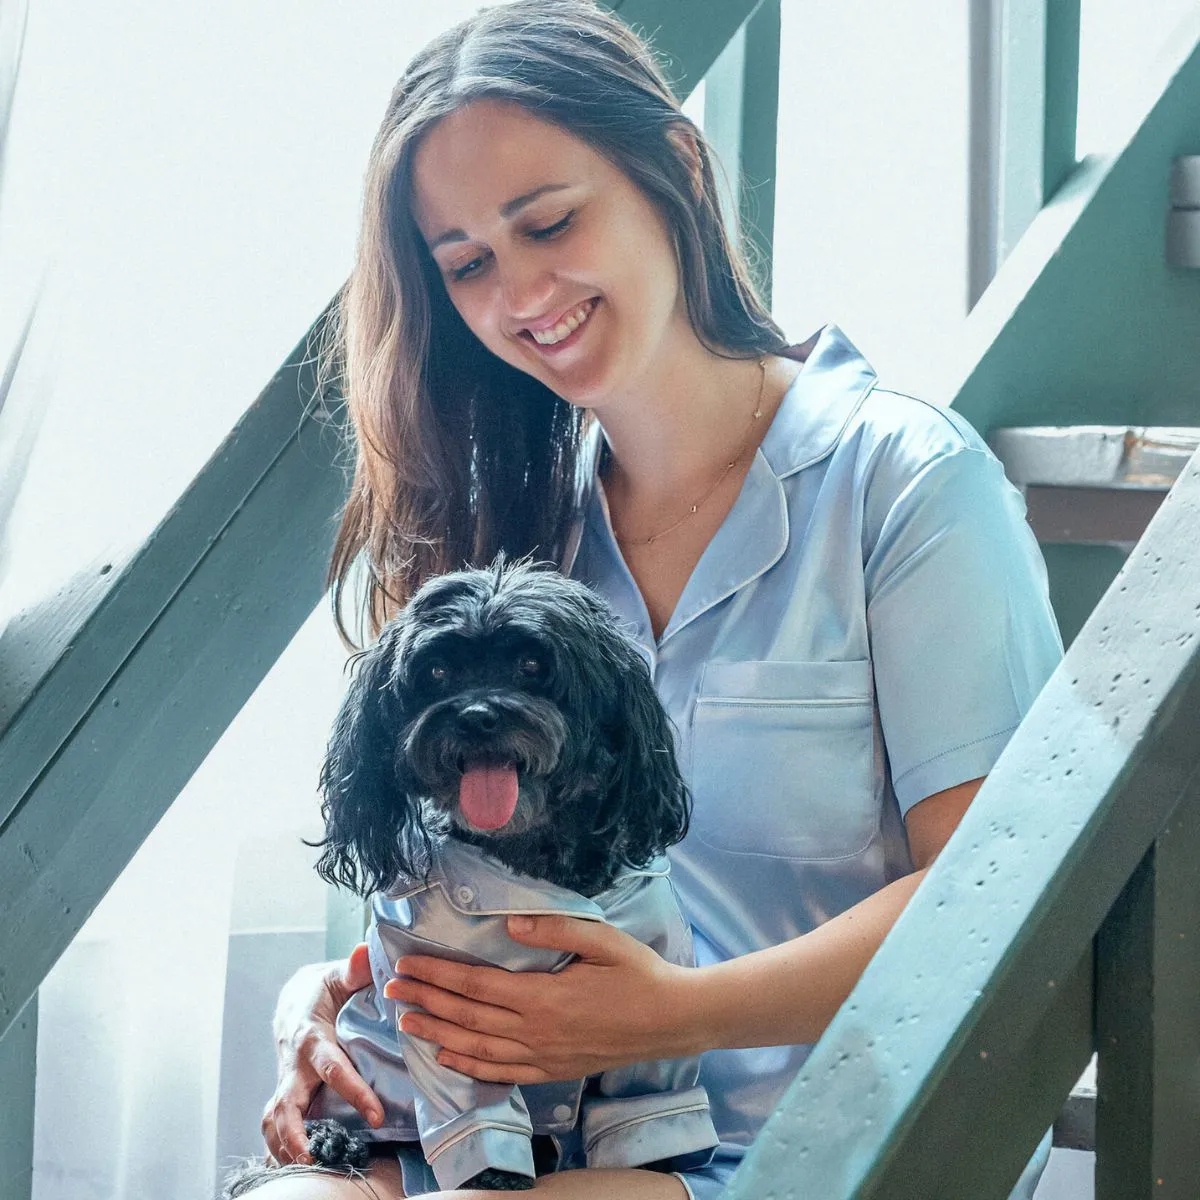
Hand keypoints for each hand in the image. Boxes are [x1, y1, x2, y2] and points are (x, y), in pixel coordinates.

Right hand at [261, 944, 382, 1163]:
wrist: (293, 1000)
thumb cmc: (323, 989)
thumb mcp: (338, 976)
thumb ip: (354, 968)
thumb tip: (365, 951)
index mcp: (312, 1038)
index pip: (333, 1068)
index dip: (353, 1091)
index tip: (375, 1115)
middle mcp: (294, 1066)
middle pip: (286, 1105)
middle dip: (295, 1134)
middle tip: (313, 1159)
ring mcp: (285, 1082)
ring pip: (274, 1120)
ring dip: (283, 1147)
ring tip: (304, 1171)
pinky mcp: (285, 1093)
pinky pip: (274, 1126)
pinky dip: (276, 1149)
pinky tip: (285, 1171)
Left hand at [382, 915, 700, 1083]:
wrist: (671, 1020)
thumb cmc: (639, 973)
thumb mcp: (601, 940)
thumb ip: (554, 930)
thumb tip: (509, 923)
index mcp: (542, 997)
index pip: (475, 985)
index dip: (437, 975)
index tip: (407, 964)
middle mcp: (535, 1031)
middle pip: (467, 1016)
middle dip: (425, 1001)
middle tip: (391, 988)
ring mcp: (542, 1056)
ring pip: (477, 1047)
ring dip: (437, 1033)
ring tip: (406, 1021)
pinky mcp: (553, 1071)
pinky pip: (501, 1072)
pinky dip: (469, 1065)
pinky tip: (448, 1057)